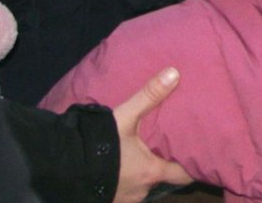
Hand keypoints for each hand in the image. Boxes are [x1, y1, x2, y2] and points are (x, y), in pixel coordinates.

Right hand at [112, 67, 191, 202]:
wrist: (61, 168)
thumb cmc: (100, 145)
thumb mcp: (125, 117)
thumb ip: (149, 95)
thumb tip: (175, 72)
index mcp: (152, 172)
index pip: (184, 175)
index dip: (192, 165)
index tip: (200, 156)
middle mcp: (141, 191)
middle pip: (161, 179)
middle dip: (162, 166)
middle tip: (166, 150)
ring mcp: (122, 199)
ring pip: (140, 186)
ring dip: (140, 174)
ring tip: (140, 158)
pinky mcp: (106, 201)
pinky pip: (122, 192)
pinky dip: (124, 181)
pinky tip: (119, 169)